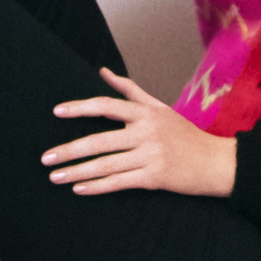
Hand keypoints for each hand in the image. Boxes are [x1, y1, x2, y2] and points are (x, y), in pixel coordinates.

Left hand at [47, 69, 231, 200]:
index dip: (80, 108)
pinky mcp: (154, 178)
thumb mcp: (160, 108)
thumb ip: (130, 91)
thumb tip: (103, 72)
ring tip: (55, 176)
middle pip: (100, 140)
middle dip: (69, 150)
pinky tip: (79, 189)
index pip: (106, 106)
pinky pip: (119, 183)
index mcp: (146, 113)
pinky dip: (97, 187)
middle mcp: (147, 132)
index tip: (57, 112)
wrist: (215, 162)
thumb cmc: (185, 134)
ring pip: (106, 165)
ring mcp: (150, 156)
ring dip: (77, 171)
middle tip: (46, 157)